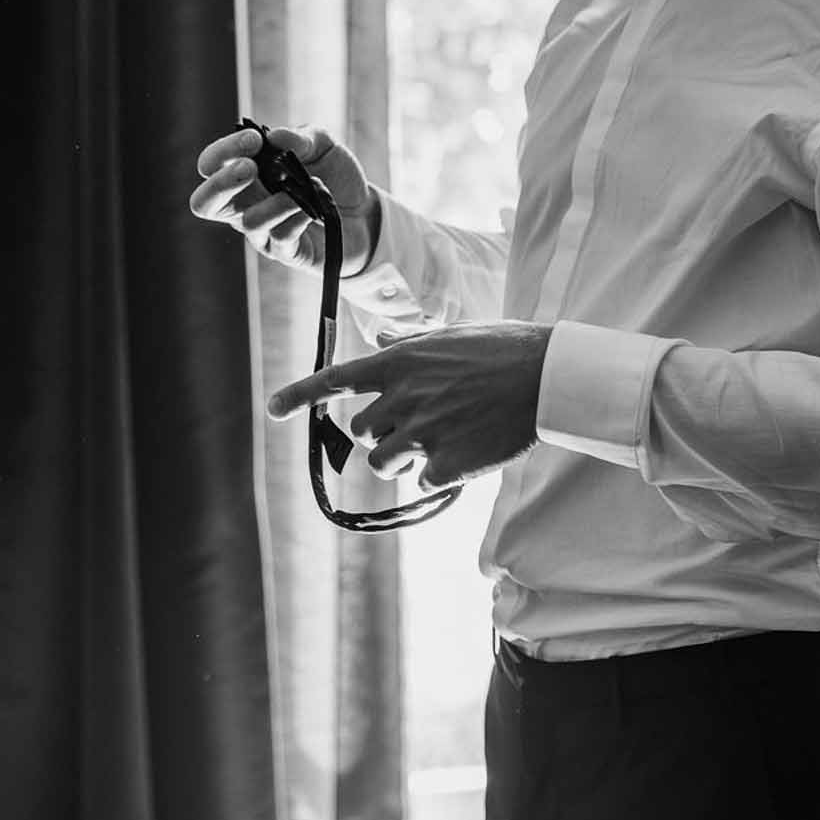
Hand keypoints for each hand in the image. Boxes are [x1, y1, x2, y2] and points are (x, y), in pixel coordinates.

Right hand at [190, 123, 380, 275]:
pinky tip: (313, 209)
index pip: (211, 166)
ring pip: (248, 222)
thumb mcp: (323, 145)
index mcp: (246, 174)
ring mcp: (264, 231)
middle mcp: (246, 204)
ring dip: (274, 202)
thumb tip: (273, 135)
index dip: (223, 152)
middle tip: (250, 167)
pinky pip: (281, 237)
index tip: (254, 140)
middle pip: (204, 203)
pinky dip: (296, 218)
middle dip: (221, 183)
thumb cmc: (334, 176)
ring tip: (299, 191)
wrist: (365, 212)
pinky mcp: (287, 250)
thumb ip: (300, 137)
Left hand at [267, 322, 552, 488]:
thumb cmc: (502, 349)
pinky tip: (466, 453)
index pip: (333, 379)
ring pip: (383, 463)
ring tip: (438, 441)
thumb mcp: (448, 336)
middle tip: (419, 422)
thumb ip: (406, 348)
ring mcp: (423, 433)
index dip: (298, 396)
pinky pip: (422, 483)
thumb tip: (376, 347)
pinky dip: (439, 475)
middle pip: (362, 432)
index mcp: (399, 363)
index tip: (272, 410)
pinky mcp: (446, 465)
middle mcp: (403, 398)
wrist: (547, 377)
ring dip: (402, 459)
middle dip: (383, 432)